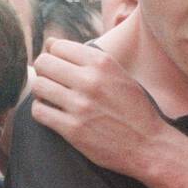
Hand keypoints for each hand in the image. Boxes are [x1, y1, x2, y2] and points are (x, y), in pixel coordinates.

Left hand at [31, 39, 163, 178]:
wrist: (149, 146)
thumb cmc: (133, 108)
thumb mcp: (118, 74)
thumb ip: (87, 58)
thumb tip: (49, 42)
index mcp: (102, 63)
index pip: (57, 46)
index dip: (53, 55)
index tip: (58, 66)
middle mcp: (90, 80)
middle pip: (44, 63)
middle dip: (43, 71)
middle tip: (51, 81)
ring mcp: (80, 105)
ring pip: (38, 85)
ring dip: (41, 91)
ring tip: (51, 97)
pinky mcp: (73, 129)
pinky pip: (39, 111)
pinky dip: (41, 110)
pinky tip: (52, 113)